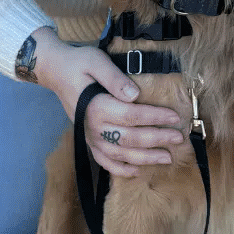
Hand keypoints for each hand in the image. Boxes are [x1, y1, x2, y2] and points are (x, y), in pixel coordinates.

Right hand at [32, 28, 185, 177]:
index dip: (155, 117)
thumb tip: (135, 94)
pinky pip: (104, 161)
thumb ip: (115, 78)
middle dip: (157, 140)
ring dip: (144, 158)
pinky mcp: (88, 140)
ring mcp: (90, 136)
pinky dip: (120, 169)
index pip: (132, 115)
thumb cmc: (78, 63)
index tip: (175, 117)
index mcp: (96, 106)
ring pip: (120, 154)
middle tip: (178, 139)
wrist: (55, 71)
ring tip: (166, 158)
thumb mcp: (96, 61)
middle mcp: (93, 126)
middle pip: (130, 138)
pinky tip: (136, 171)